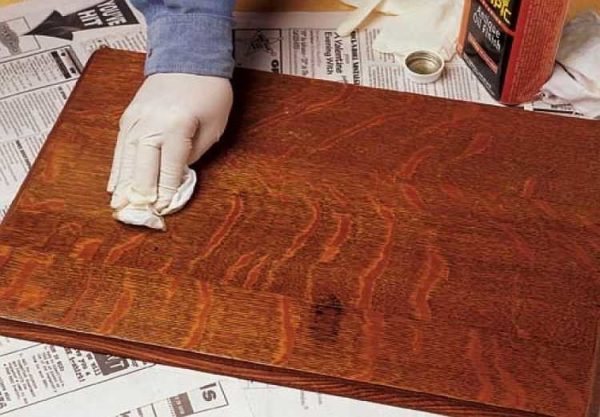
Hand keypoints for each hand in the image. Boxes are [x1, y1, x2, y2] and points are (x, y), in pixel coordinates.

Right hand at [108, 72, 232, 215]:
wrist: (189, 55)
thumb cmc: (209, 91)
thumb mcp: (214, 127)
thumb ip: (194, 155)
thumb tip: (175, 180)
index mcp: (177, 127)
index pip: (169, 170)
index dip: (166, 193)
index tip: (164, 212)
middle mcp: (151, 124)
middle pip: (141, 168)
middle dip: (140, 195)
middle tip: (137, 218)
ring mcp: (135, 119)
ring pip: (125, 160)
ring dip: (122, 186)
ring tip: (118, 209)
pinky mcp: (127, 116)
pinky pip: (119, 148)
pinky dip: (116, 168)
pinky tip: (113, 185)